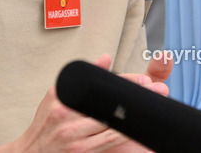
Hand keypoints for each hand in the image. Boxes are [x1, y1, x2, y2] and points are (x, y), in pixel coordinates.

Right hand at [11, 54, 164, 151]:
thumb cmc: (45, 122)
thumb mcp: (57, 94)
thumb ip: (82, 75)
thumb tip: (106, 58)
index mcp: (63, 97)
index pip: (99, 85)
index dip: (124, 80)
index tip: (143, 78)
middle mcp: (68, 116)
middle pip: (109, 102)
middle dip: (134, 94)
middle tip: (155, 88)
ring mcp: (75, 136)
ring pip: (112, 121)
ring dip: (134, 113)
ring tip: (151, 105)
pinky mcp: (82, 151)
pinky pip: (110, 139)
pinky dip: (125, 131)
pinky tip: (137, 126)